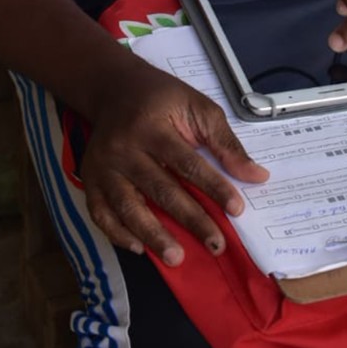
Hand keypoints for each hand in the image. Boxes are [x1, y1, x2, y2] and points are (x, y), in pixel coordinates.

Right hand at [80, 63, 268, 265]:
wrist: (114, 89)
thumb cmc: (162, 99)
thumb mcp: (198, 107)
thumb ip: (225, 143)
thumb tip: (256, 176)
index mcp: (152, 127)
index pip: (187, 163)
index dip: (213, 187)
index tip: (236, 209)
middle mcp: (124, 149)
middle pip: (160, 189)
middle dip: (190, 219)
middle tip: (215, 245)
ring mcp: (103, 167)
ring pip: (128, 207)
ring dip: (153, 235)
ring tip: (177, 258)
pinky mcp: (90, 179)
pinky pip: (100, 213)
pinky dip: (117, 234)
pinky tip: (139, 248)